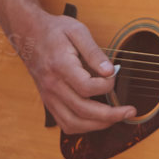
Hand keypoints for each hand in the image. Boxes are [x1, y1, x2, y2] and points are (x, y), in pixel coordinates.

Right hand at [0, 0, 130, 133]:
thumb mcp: (77, 31)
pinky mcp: (49, 102)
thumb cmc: (55, 31)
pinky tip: (97, 120)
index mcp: (60, 66)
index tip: (115, 75)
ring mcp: (49, 96)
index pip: (86, 87)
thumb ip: (94, 52)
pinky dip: (83, 127)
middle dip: (110, 115)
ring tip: (116, 118)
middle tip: (129, 111)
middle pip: (82, 110)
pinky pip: (65, 123)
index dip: (106, 86)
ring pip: (73, 123)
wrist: (29, 35)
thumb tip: (110, 71)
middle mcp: (52, 85)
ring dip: (97, 125)